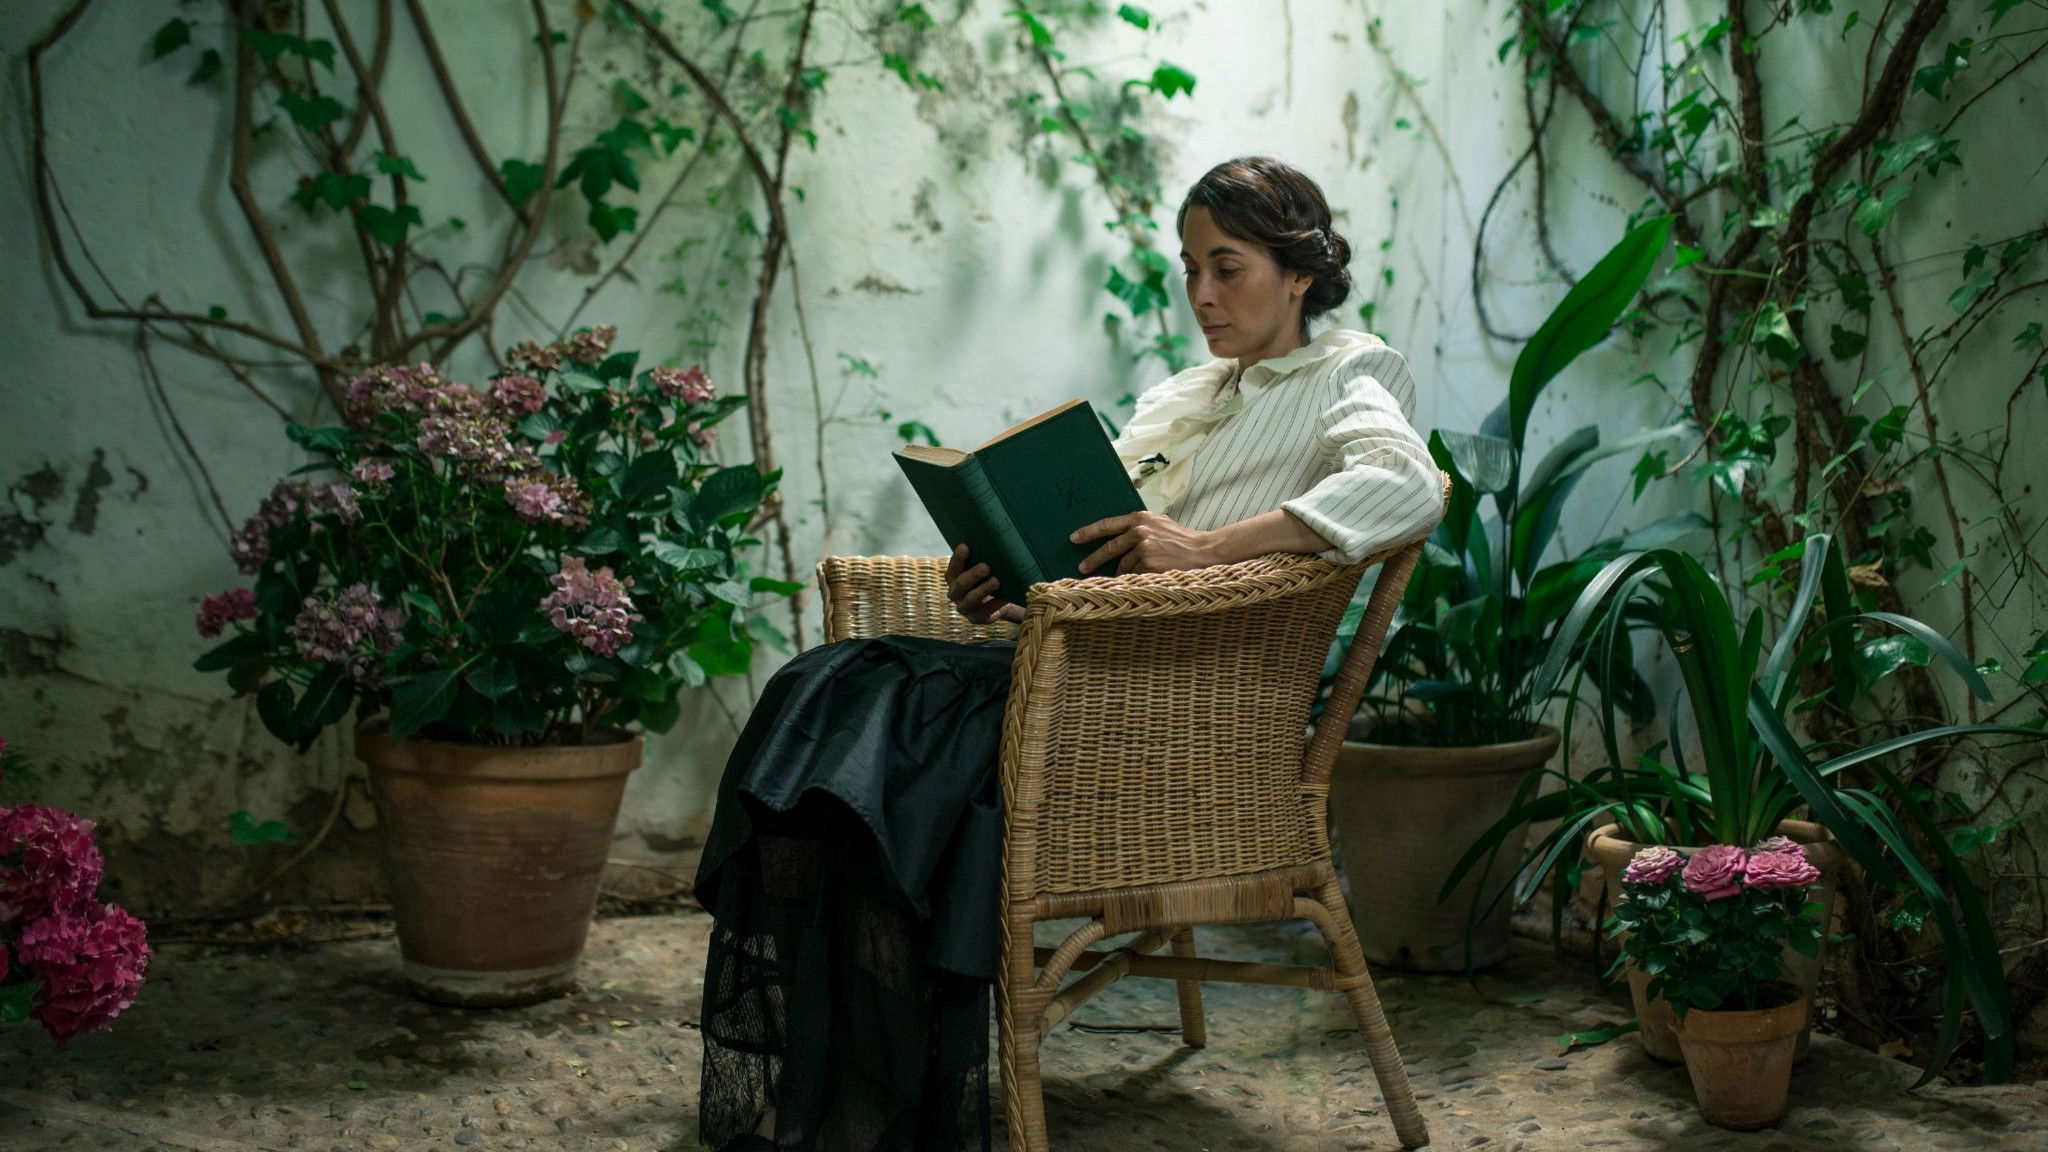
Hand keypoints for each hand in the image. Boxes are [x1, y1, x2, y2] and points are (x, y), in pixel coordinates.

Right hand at [945, 544, 1024, 624]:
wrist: (997, 601)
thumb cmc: (989, 577)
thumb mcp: (985, 568)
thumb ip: (984, 558)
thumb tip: (997, 541)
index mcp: (953, 577)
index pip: (953, 567)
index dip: (958, 558)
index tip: (965, 546)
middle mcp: (955, 593)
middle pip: (961, 584)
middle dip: (973, 575)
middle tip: (986, 566)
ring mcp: (964, 607)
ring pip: (970, 599)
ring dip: (983, 590)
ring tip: (996, 581)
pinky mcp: (975, 619)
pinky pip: (984, 614)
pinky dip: (994, 606)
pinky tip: (1004, 600)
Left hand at [1070, 511, 1219, 574]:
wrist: (1203, 551)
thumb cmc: (1181, 539)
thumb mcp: (1159, 524)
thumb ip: (1139, 526)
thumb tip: (1117, 536)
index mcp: (1140, 518)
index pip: (1107, 525)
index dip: (1088, 532)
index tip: (1074, 538)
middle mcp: (1139, 531)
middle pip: (1108, 548)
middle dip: (1093, 560)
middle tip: (1083, 567)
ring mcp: (1143, 549)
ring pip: (1123, 566)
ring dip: (1128, 571)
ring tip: (1148, 568)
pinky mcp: (1148, 565)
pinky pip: (1134, 575)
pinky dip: (1138, 577)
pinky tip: (1152, 574)